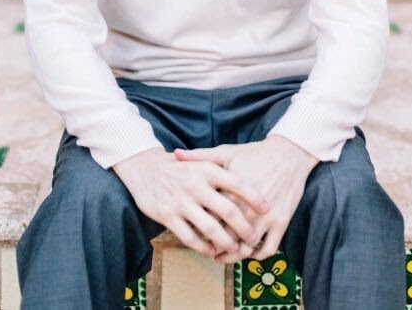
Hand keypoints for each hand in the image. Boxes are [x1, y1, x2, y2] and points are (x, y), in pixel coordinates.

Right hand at [112, 147, 269, 257]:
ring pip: (210, 228)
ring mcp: (181, 201)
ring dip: (226, 242)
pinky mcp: (168, 215)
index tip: (266, 208)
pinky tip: (211, 251)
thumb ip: (222, 169)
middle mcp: (196, 184)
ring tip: (234, 249)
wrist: (145, 168)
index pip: (237, 183)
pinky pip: (190, 237)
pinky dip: (203, 247)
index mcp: (207, 169)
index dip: (254, 197)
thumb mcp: (201, 161)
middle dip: (244, 228)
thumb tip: (251, 182)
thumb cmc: (179, 167)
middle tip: (253, 237)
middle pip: (228, 210)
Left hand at [174, 136, 319, 263]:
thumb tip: (175, 154)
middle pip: (227, 237)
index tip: (192, 232)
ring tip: (222, 256)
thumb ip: (200, 156)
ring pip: (246, 248)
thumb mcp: (226, 152)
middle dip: (214, 247)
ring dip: (234, 256)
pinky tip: (247, 254)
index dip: (199, 229)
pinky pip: (268, 249)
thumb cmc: (254, 153)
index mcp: (231, 192)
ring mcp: (267, 218)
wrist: (288, 154)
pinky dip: (257, 256)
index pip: (210, 217)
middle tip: (205, 250)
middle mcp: (248, 208)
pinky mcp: (282, 223)